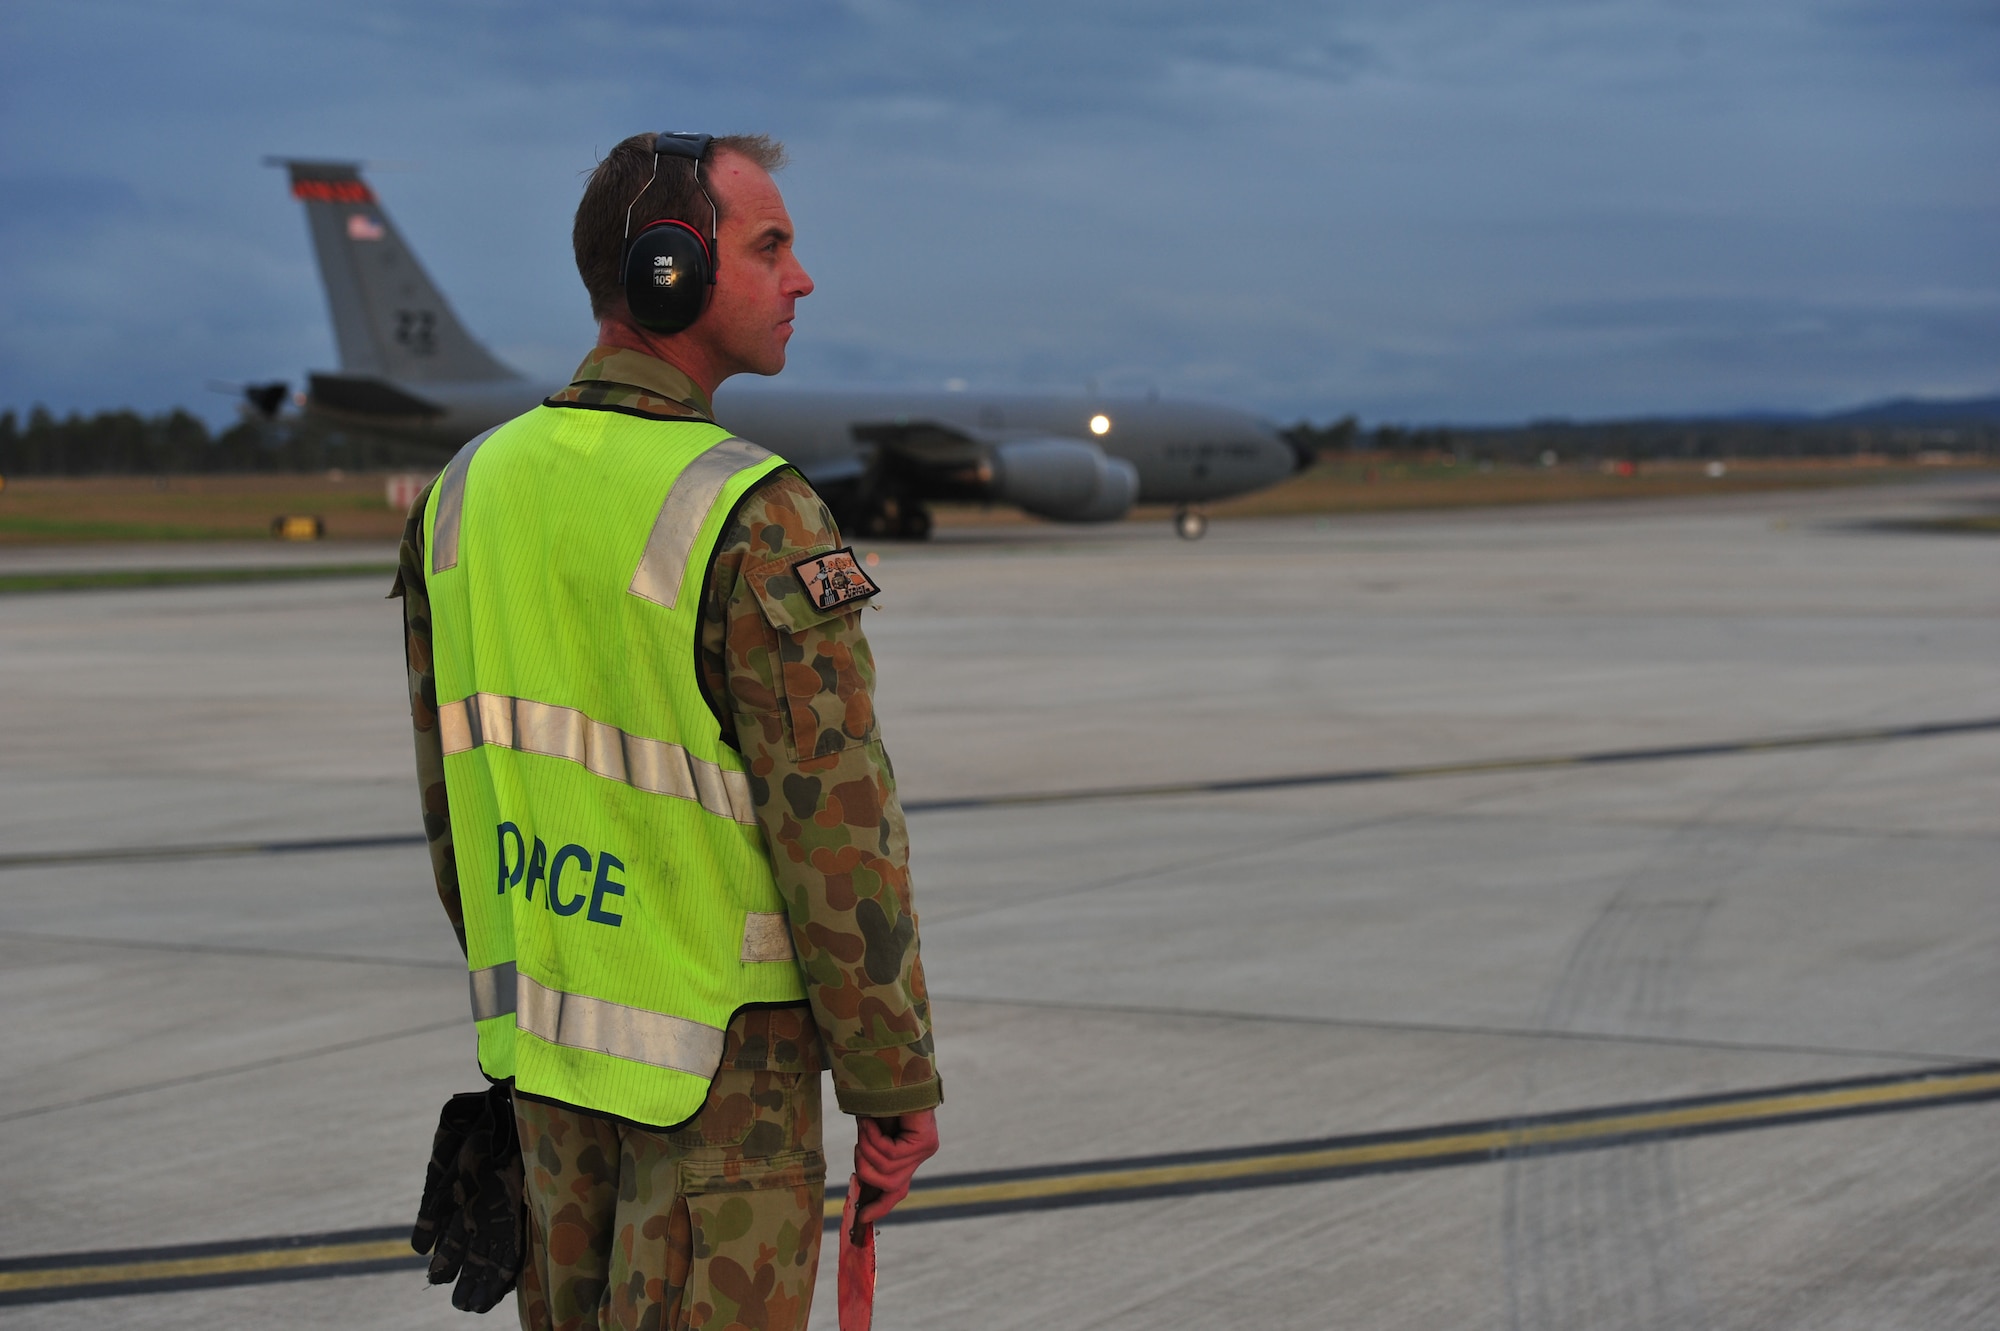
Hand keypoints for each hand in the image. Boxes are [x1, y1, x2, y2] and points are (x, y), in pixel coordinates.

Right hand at [852, 1109, 938, 1225]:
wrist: (891, 1071)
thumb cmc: (877, 1098)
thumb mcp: (870, 1133)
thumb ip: (870, 1154)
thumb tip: (860, 1183)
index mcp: (908, 1155)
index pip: (898, 1190)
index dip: (881, 1206)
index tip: (862, 1218)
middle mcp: (921, 1154)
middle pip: (891, 1185)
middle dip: (866, 1169)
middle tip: (858, 1145)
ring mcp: (926, 1148)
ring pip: (888, 1169)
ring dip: (867, 1149)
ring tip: (864, 1128)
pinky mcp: (926, 1141)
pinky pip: (892, 1154)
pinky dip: (874, 1139)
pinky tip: (871, 1122)